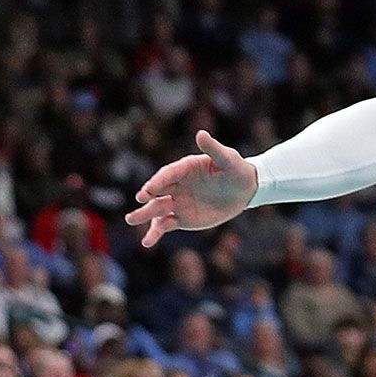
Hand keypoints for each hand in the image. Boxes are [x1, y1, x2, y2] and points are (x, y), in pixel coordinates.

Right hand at [127, 130, 257, 248]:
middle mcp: (176, 185)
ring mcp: (177, 202)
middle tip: (138, 203)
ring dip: (144, 216)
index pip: (166, 175)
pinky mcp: (182, 218)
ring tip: (130, 220)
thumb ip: (214, 149)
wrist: (244, 189)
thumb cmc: (236, 170)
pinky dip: (156, 233)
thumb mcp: (228, 159)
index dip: (156, 183)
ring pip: (157, 209)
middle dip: (146, 198)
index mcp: (183, 168)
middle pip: (157, 192)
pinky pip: (166, 225)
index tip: (147, 192)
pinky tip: (147, 242)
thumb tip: (201, 134)